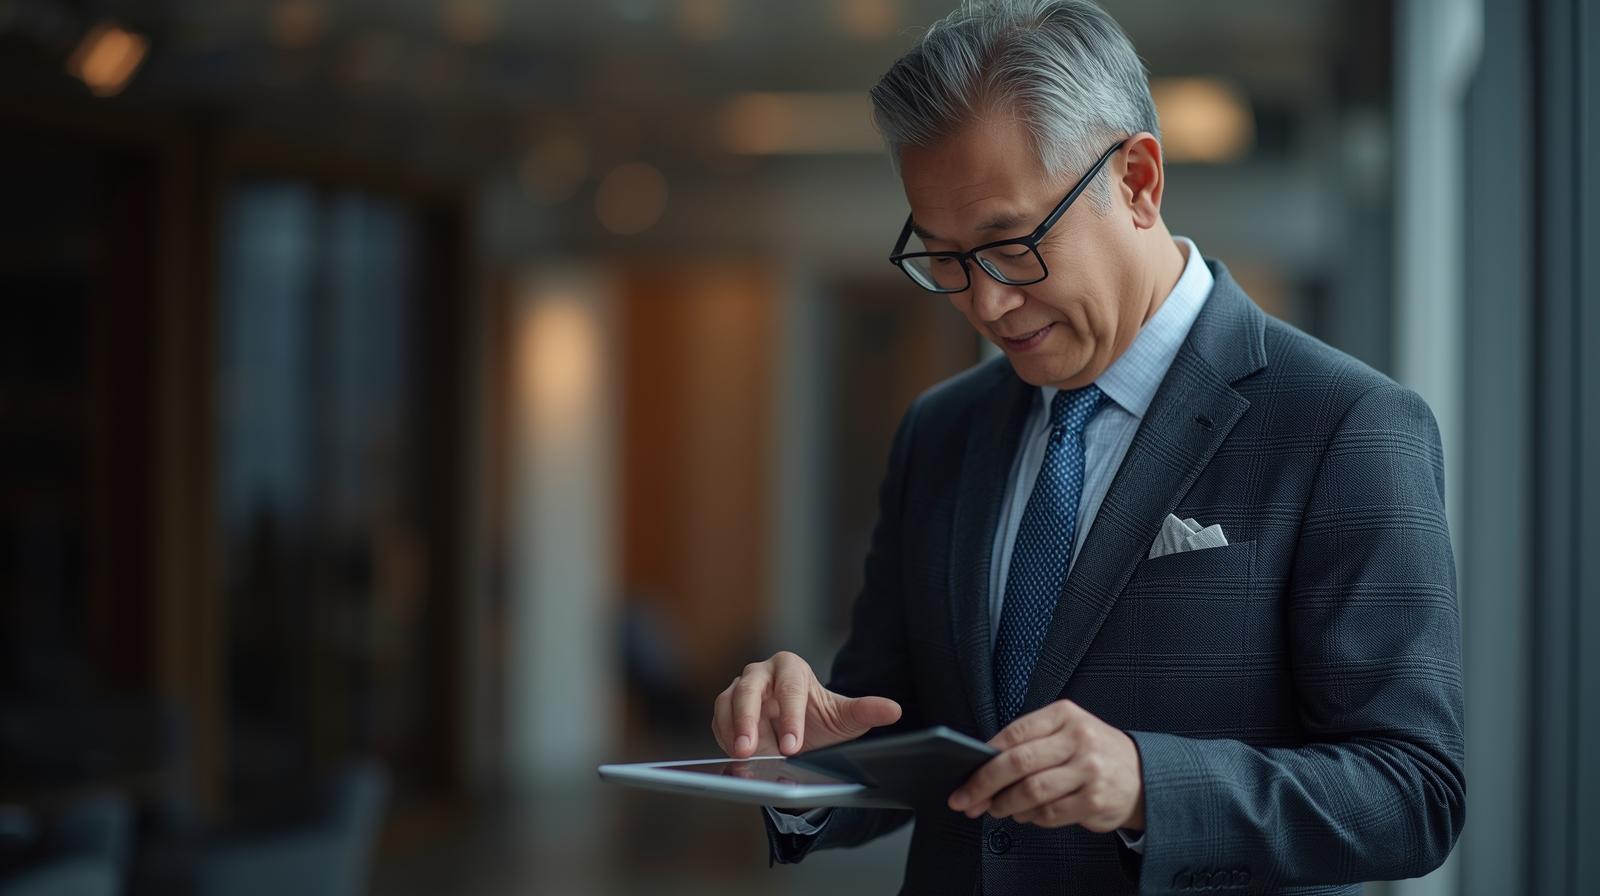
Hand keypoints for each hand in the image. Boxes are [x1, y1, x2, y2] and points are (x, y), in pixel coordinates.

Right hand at [712, 650, 901, 757]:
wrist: (800, 730)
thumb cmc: (821, 719)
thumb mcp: (844, 719)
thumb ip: (866, 712)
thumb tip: (894, 710)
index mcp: (792, 667)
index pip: (789, 689)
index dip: (790, 717)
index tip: (792, 746)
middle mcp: (762, 672)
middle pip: (750, 689)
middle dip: (749, 721)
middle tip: (752, 750)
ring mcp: (740, 688)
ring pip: (728, 701)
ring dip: (731, 729)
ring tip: (740, 755)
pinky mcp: (726, 707)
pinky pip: (718, 719)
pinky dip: (723, 736)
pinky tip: (733, 756)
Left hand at [947, 699, 1144, 832]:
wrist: (1143, 775)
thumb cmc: (1093, 751)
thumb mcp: (1067, 731)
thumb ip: (1030, 742)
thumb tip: (983, 765)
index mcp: (1065, 715)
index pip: (1014, 733)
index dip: (984, 756)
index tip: (964, 773)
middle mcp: (1079, 739)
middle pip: (1018, 763)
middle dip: (984, 785)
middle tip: (966, 799)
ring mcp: (1089, 770)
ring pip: (1031, 792)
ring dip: (1005, 805)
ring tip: (997, 808)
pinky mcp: (1095, 800)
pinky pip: (1050, 813)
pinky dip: (1031, 817)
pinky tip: (1026, 815)